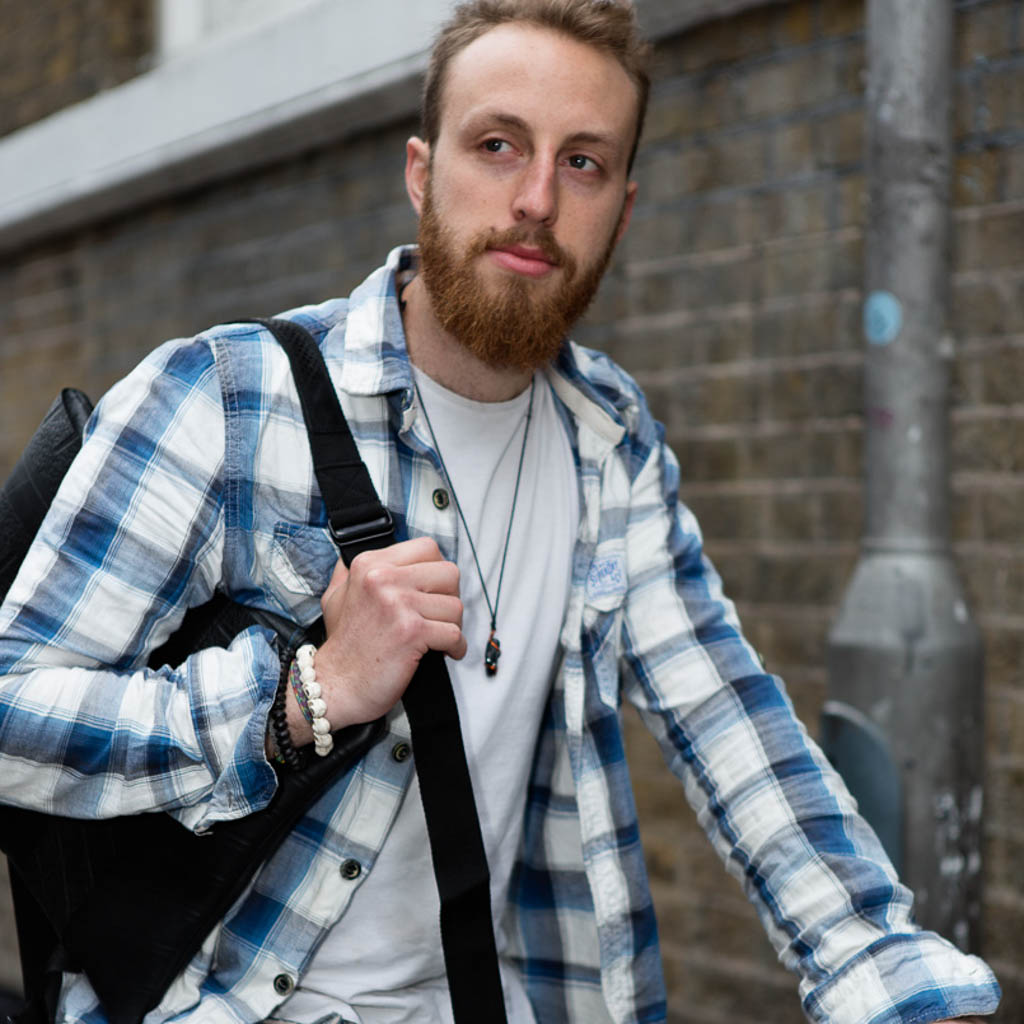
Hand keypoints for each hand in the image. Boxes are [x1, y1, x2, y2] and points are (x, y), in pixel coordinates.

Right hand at [285, 538, 464, 743]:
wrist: (335, 685)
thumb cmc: (344, 644)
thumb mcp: (338, 594)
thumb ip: (352, 568)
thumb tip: (374, 547)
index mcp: (369, 564)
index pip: (427, 548)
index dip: (437, 571)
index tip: (434, 590)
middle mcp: (382, 578)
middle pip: (448, 573)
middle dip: (451, 597)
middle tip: (440, 615)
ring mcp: (397, 604)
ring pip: (456, 604)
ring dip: (453, 625)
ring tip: (440, 636)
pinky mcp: (411, 632)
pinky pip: (454, 633)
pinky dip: (457, 646)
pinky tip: (447, 652)